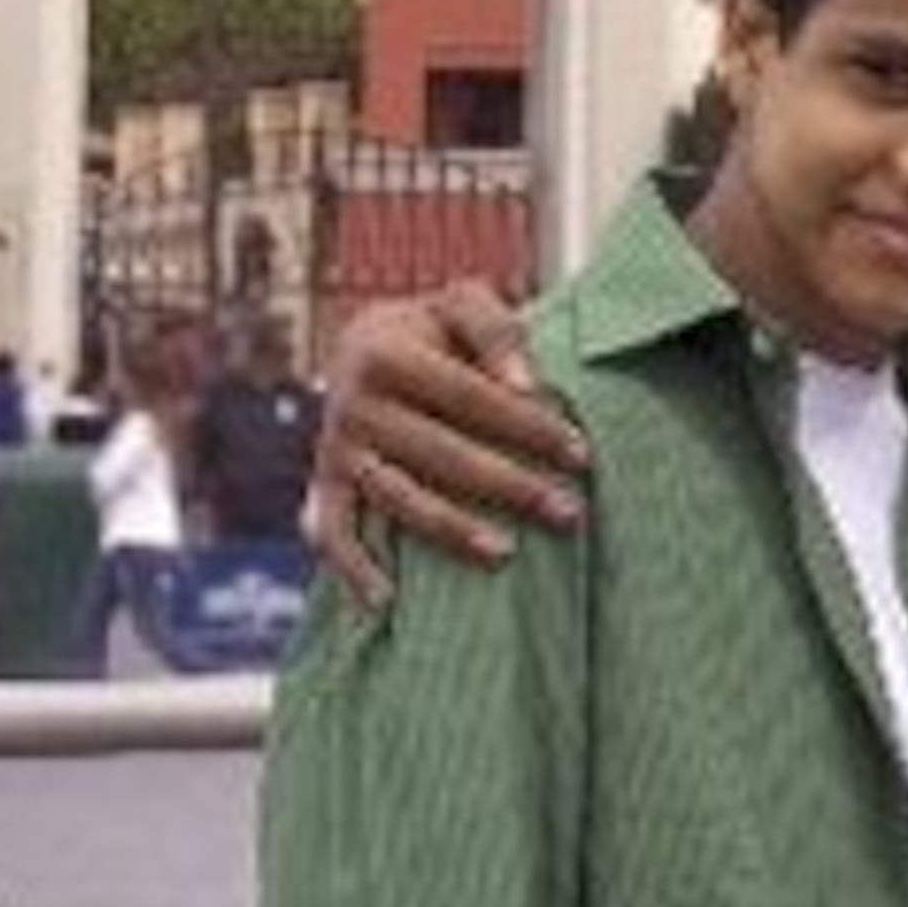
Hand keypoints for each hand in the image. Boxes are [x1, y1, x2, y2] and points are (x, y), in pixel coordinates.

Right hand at [310, 279, 582, 604]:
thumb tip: (525, 386)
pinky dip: (352, 569)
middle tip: (570, 512)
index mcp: (384, 352)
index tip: (581, 454)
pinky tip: (387, 603)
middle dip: (511, 485)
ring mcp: (337, 449)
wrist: (368, 345)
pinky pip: (331, 533)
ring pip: (397, 499)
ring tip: (507, 553)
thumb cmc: (435, 328)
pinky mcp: (325, 484)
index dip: (528, 426)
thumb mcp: (463, 303)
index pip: (471, 398)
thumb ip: (496, 330)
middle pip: (441, 453)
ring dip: (452, 531)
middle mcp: (353, 404)